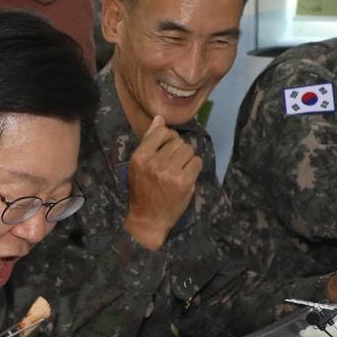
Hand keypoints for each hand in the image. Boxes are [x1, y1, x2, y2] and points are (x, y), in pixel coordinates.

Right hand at [121, 115, 202, 250]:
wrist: (148, 219)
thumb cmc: (142, 190)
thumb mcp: (139, 165)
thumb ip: (149, 141)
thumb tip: (159, 118)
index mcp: (140, 157)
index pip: (162, 132)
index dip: (168, 138)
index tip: (166, 150)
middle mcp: (154, 162)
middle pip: (178, 141)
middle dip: (178, 150)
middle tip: (172, 164)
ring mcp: (170, 172)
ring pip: (189, 150)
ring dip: (187, 159)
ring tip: (179, 170)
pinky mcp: (184, 181)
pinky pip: (197, 162)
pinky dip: (194, 168)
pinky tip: (186, 176)